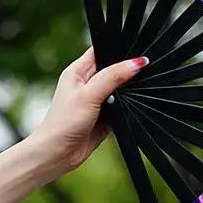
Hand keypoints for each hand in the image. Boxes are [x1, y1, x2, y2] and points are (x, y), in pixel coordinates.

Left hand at [29, 47, 147, 175]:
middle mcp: (87, 84)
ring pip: (120, 90)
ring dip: (129, 92)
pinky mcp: (104, 117)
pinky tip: (135, 109)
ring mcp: (96, 101)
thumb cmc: (63, 123)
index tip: (137, 49)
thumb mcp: (89, 94)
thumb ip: (113, 77)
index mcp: (78, 71)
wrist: (57, 154)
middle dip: (127, 71)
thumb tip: (136, 63)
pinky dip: (128, 109)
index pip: (101, 51)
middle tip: (145, 70)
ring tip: (140, 90)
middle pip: (114, 70)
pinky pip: (122, 109)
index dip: (117, 49)